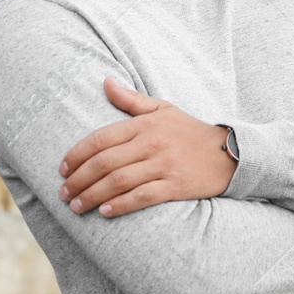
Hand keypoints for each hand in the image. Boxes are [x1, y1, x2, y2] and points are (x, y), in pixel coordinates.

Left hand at [56, 75, 236, 217]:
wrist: (231, 153)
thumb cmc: (191, 131)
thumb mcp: (163, 109)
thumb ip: (131, 99)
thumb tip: (105, 81)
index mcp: (144, 124)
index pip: (101, 139)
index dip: (77, 155)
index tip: (62, 169)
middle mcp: (151, 143)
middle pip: (105, 162)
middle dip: (79, 180)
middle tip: (64, 193)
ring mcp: (164, 165)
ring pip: (119, 181)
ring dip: (93, 196)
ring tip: (77, 206)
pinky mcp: (176, 185)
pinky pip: (142, 197)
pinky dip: (121, 205)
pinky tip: (105, 212)